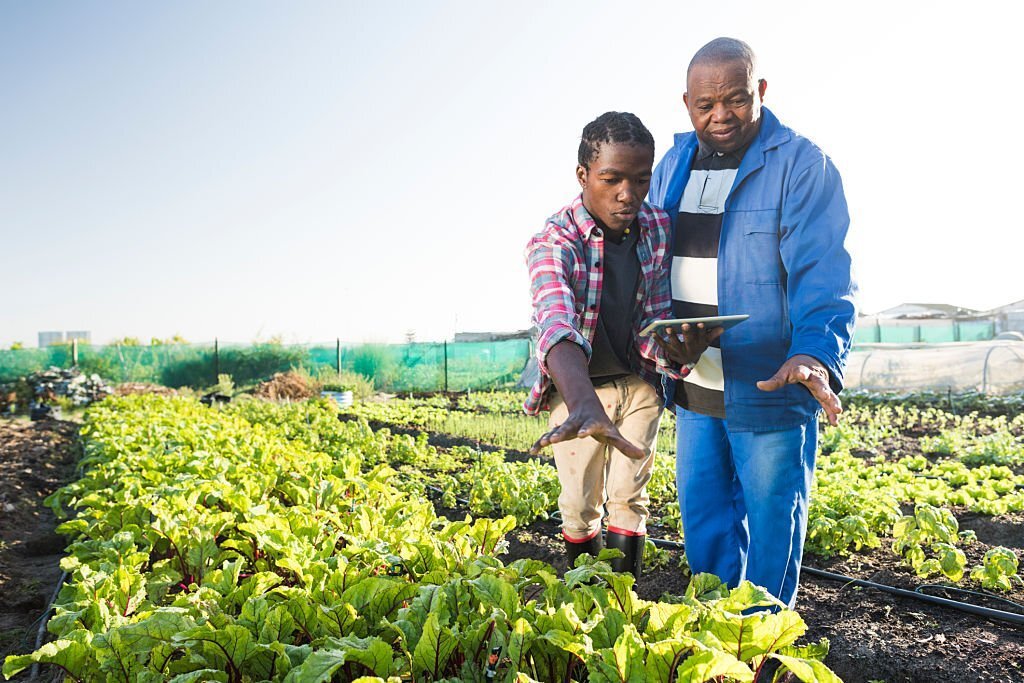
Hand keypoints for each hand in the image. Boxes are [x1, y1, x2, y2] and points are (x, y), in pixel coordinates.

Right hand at [530, 399, 644, 458]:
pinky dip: (540, 443)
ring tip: (542, 443)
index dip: (586, 430)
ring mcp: (566, 426)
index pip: (590, 426)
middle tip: (553, 438)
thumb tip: (642, 455)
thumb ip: (624, 445)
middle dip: (561, 432)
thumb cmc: (602, 423)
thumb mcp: (613, 433)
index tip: (581, 434)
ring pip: (556, 431)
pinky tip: (532, 450)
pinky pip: (547, 437)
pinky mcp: (558, 431)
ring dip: (549, 437)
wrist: (586, 406)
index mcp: (591, 423)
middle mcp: (577, 423)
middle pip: (568, 427)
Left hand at [652, 323, 724, 366]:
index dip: (701, 331)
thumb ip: (712, 334)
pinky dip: (658, 340)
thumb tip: (722, 327)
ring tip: (668, 327)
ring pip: (676, 345)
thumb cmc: (697, 346)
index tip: (700, 322)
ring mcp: (679, 353)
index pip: (702, 338)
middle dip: (687, 333)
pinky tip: (653, 332)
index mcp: (700, 347)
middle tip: (685, 324)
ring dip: (672, 336)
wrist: (689, 361)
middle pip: (689, 342)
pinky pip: (663, 346)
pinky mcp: (670, 353)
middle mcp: (690, 351)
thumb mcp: (706, 341)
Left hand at [756, 354, 842, 425]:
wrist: (813, 361)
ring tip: (838, 410)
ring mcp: (822, 387)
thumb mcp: (784, 372)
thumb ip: (774, 381)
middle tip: (826, 395)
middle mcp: (815, 378)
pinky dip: (832, 413)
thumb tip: (758, 385)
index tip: (801, 374)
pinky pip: (830, 404)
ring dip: (833, 402)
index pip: (801, 371)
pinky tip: (835, 423)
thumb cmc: (795, 368)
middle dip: (823, 389)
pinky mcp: (826, 395)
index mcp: (803, 370)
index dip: (801, 372)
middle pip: (820, 383)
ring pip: (829, 394)